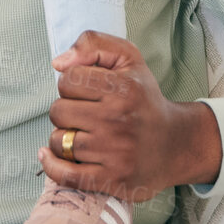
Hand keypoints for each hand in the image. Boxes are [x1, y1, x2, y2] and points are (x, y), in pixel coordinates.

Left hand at [39, 31, 220, 201]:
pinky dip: (52, 165)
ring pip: (58, 141)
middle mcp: (118, 120)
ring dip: (62, 137)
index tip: (85, 90)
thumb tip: (58, 63)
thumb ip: (92, 44)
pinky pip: (66, 175)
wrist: (174, 144)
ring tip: (81, 133)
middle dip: (66, 110)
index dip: (71, 83)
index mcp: (123, 88)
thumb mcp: (128, 57)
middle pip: (58, 111)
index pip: (67, 80)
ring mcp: (115, 153)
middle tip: (84, 113)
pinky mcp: (111, 179)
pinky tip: (49, 155)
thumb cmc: (144, 99)